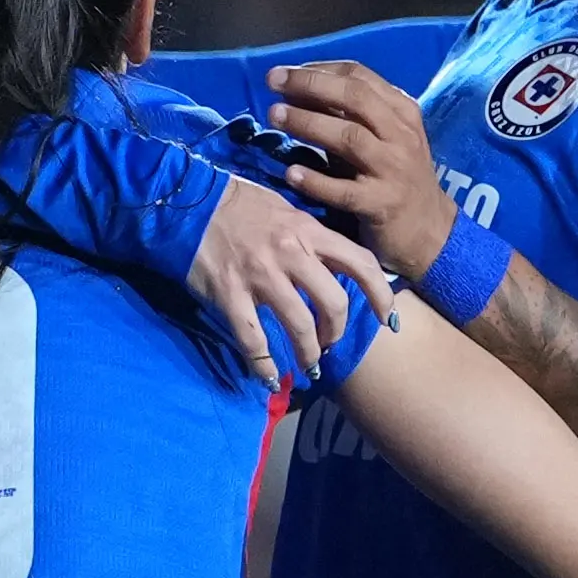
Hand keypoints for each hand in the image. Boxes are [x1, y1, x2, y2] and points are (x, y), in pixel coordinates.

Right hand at [190, 174, 375, 373]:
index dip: (380, 295)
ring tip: (308, 365)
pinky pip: (252, 338)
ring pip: (298, 325)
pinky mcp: (230, 294)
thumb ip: (312, 241)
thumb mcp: (288, 212)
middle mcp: (290, 254)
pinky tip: (270, 378)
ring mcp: (260, 276)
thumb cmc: (243, 206)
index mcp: (309, 232)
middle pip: (332, 303)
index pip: (360, 264)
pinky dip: (263, 365)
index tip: (386, 319)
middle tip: (328, 342)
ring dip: (308, 353)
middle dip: (336, 331)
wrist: (191, 200)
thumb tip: (336, 269)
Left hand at [266, 58, 459, 276]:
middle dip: (311, 85)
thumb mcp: (384, 138)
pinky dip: (317, 181)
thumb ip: (348, 115)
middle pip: (355, 98)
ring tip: (275, 116)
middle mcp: (400, 136)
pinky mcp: (382, 205)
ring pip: (349, 138)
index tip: (285, 72)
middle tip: (273, 83)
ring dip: (308, 123)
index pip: (359, 76)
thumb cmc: (399, 178)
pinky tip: (292, 173)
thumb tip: (298, 89)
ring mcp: (393, 170)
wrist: (429, 231)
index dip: (319, 70)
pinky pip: (345, 191)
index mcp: (402, 112)